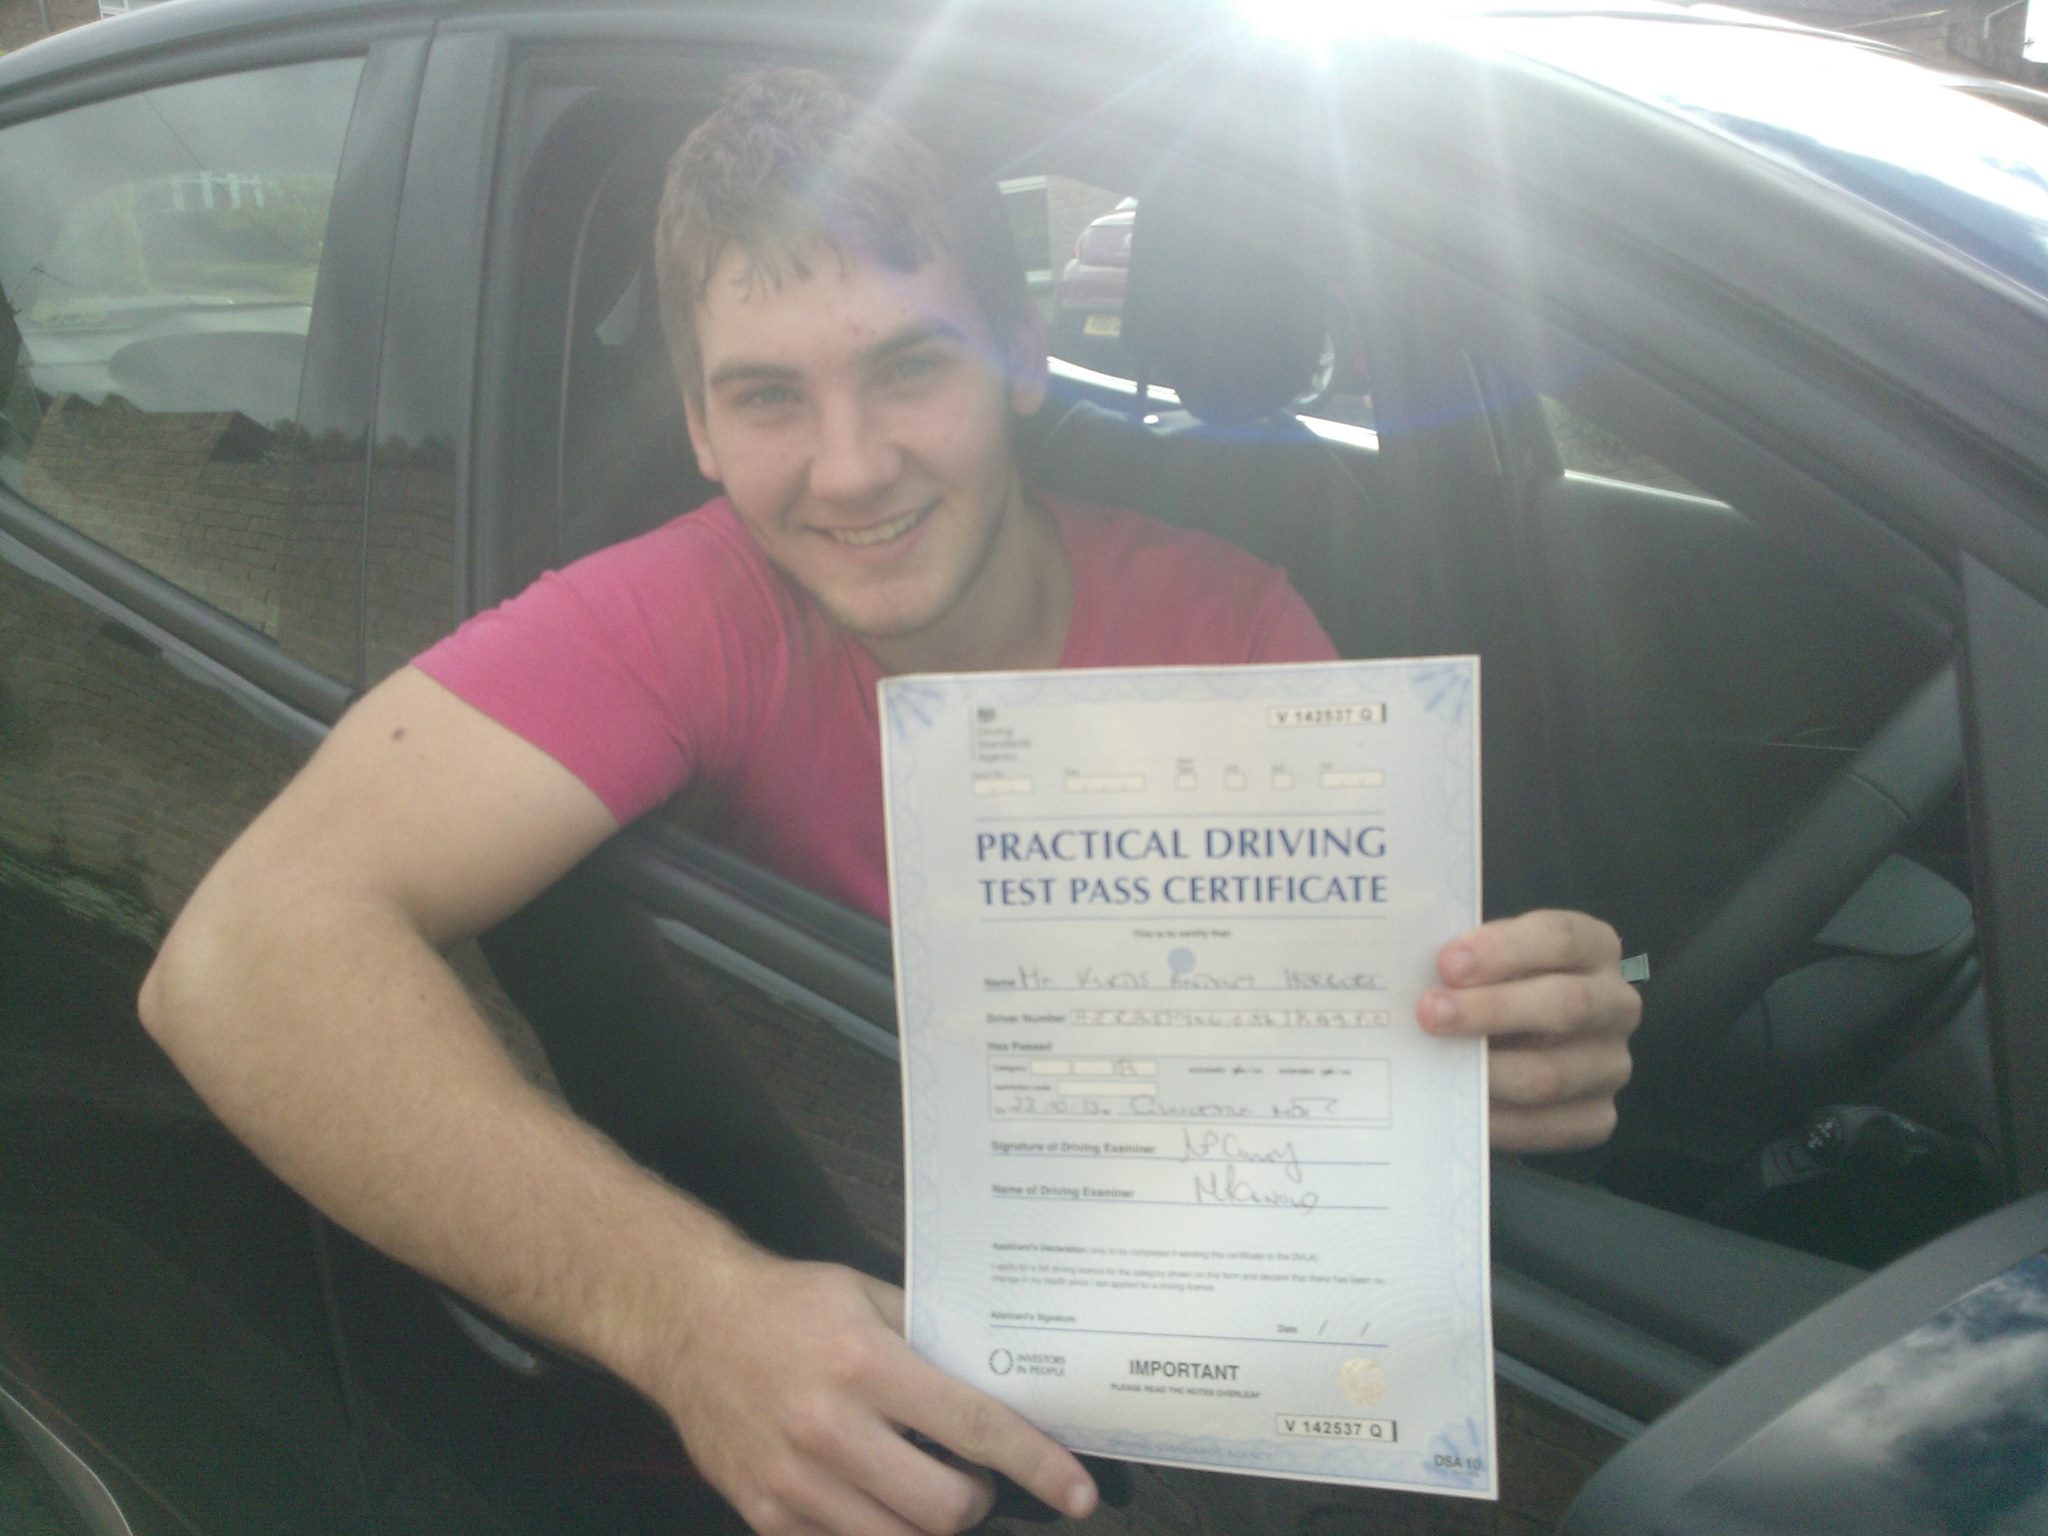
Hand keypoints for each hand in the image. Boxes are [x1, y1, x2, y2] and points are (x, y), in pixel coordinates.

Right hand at [658, 1251, 1096, 1534]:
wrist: (686, 1324)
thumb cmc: (787, 1303)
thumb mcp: (867, 1295)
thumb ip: (931, 1340)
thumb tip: (1002, 1382)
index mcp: (865, 1364)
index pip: (974, 1428)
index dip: (1037, 1465)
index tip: (1077, 1493)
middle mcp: (830, 1429)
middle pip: (945, 1508)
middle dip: (979, 1500)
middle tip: (974, 1477)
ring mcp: (794, 1481)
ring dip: (931, 1522)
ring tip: (926, 1487)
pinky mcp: (764, 1514)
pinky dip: (877, 1532)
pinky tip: (876, 1499)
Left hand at [1419, 910, 1640, 1152]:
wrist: (1517, 1039)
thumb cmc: (1496, 984)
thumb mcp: (1492, 958)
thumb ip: (1467, 959)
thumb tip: (1414, 972)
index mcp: (1595, 947)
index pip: (1561, 938)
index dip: (1503, 949)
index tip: (1447, 962)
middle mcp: (1617, 1004)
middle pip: (1566, 1004)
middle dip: (1491, 1010)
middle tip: (1430, 1013)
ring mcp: (1612, 1064)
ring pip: (1552, 1073)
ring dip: (1486, 1071)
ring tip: (1436, 1064)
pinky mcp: (1598, 1116)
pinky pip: (1546, 1126)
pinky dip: (1496, 1120)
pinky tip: (1458, 1106)